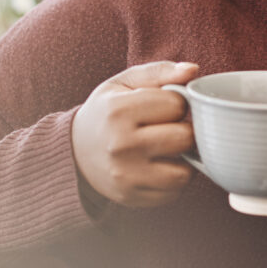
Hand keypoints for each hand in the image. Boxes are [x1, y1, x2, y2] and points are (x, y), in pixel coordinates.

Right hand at [72, 61, 199, 207]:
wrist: (74, 151)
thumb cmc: (107, 111)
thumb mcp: (125, 83)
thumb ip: (160, 71)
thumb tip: (193, 70)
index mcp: (118, 111)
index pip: (177, 105)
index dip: (176, 104)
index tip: (162, 108)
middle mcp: (120, 145)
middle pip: (185, 138)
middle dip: (184, 131)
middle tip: (169, 129)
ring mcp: (125, 175)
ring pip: (185, 172)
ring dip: (184, 160)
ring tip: (169, 150)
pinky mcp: (131, 197)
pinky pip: (174, 193)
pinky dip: (173, 181)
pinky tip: (159, 167)